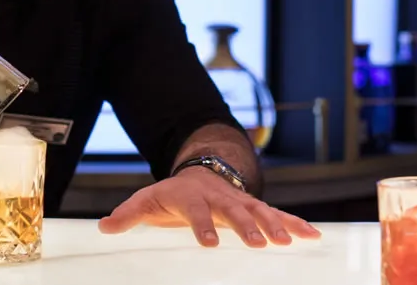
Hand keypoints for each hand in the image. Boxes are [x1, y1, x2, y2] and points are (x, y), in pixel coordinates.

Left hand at [97, 167, 321, 247]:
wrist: (200, 173)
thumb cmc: (172, 195)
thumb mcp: (147, 201)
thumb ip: (128, 215)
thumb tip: (103, 227)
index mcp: (191, 196)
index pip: (195, 211)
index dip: (202, 226)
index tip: (209, 243)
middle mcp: (219, 197)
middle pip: (234, 210)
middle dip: (247, 225)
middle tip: (259, 242)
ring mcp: (241, 201)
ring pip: (261, 210)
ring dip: (276, 225)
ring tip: (289, 241)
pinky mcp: (257, 208)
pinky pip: (279, 215)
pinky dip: (296, 224)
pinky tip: (313, 236)